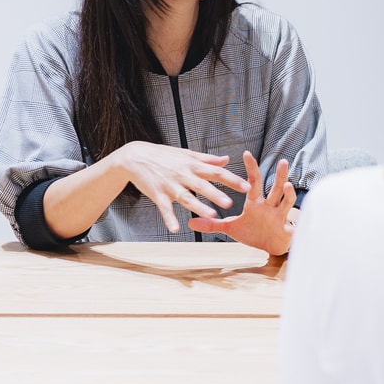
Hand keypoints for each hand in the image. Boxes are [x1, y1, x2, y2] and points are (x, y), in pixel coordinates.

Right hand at [115, 140, 248, 233]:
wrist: (135, 156)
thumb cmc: (164, 155)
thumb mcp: (187, 154)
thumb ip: (207, 159)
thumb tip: (227, 159)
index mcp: (193, 165)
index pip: (216, 172)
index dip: (232, 180)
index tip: (247, 187)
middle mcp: (183, 175)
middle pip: (203, 185)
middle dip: (217, 194)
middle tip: (231, 203)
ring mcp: (170, 185)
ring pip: (186, 197)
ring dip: (199, 207)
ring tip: (212, 215)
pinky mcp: (157, 194)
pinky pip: (164, 208)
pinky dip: (169, 219)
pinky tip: (176, 229)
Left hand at [189, 152, 297, 254]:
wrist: (268, 247)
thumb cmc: (253, 233)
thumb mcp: (231, 228)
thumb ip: (213, 224)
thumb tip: (191, 222)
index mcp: (255, 202)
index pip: (253, 182)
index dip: (251, 168)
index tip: (246, 153)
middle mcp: (268, 205)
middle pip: (274, 187)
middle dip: (279, 175)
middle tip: (282, 161)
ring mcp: (278, 215)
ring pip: (285, 201)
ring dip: (287, 193)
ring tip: (287, 185)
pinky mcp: (284, 228)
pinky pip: (289, 224)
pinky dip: (292, 222)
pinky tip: (294, 221)